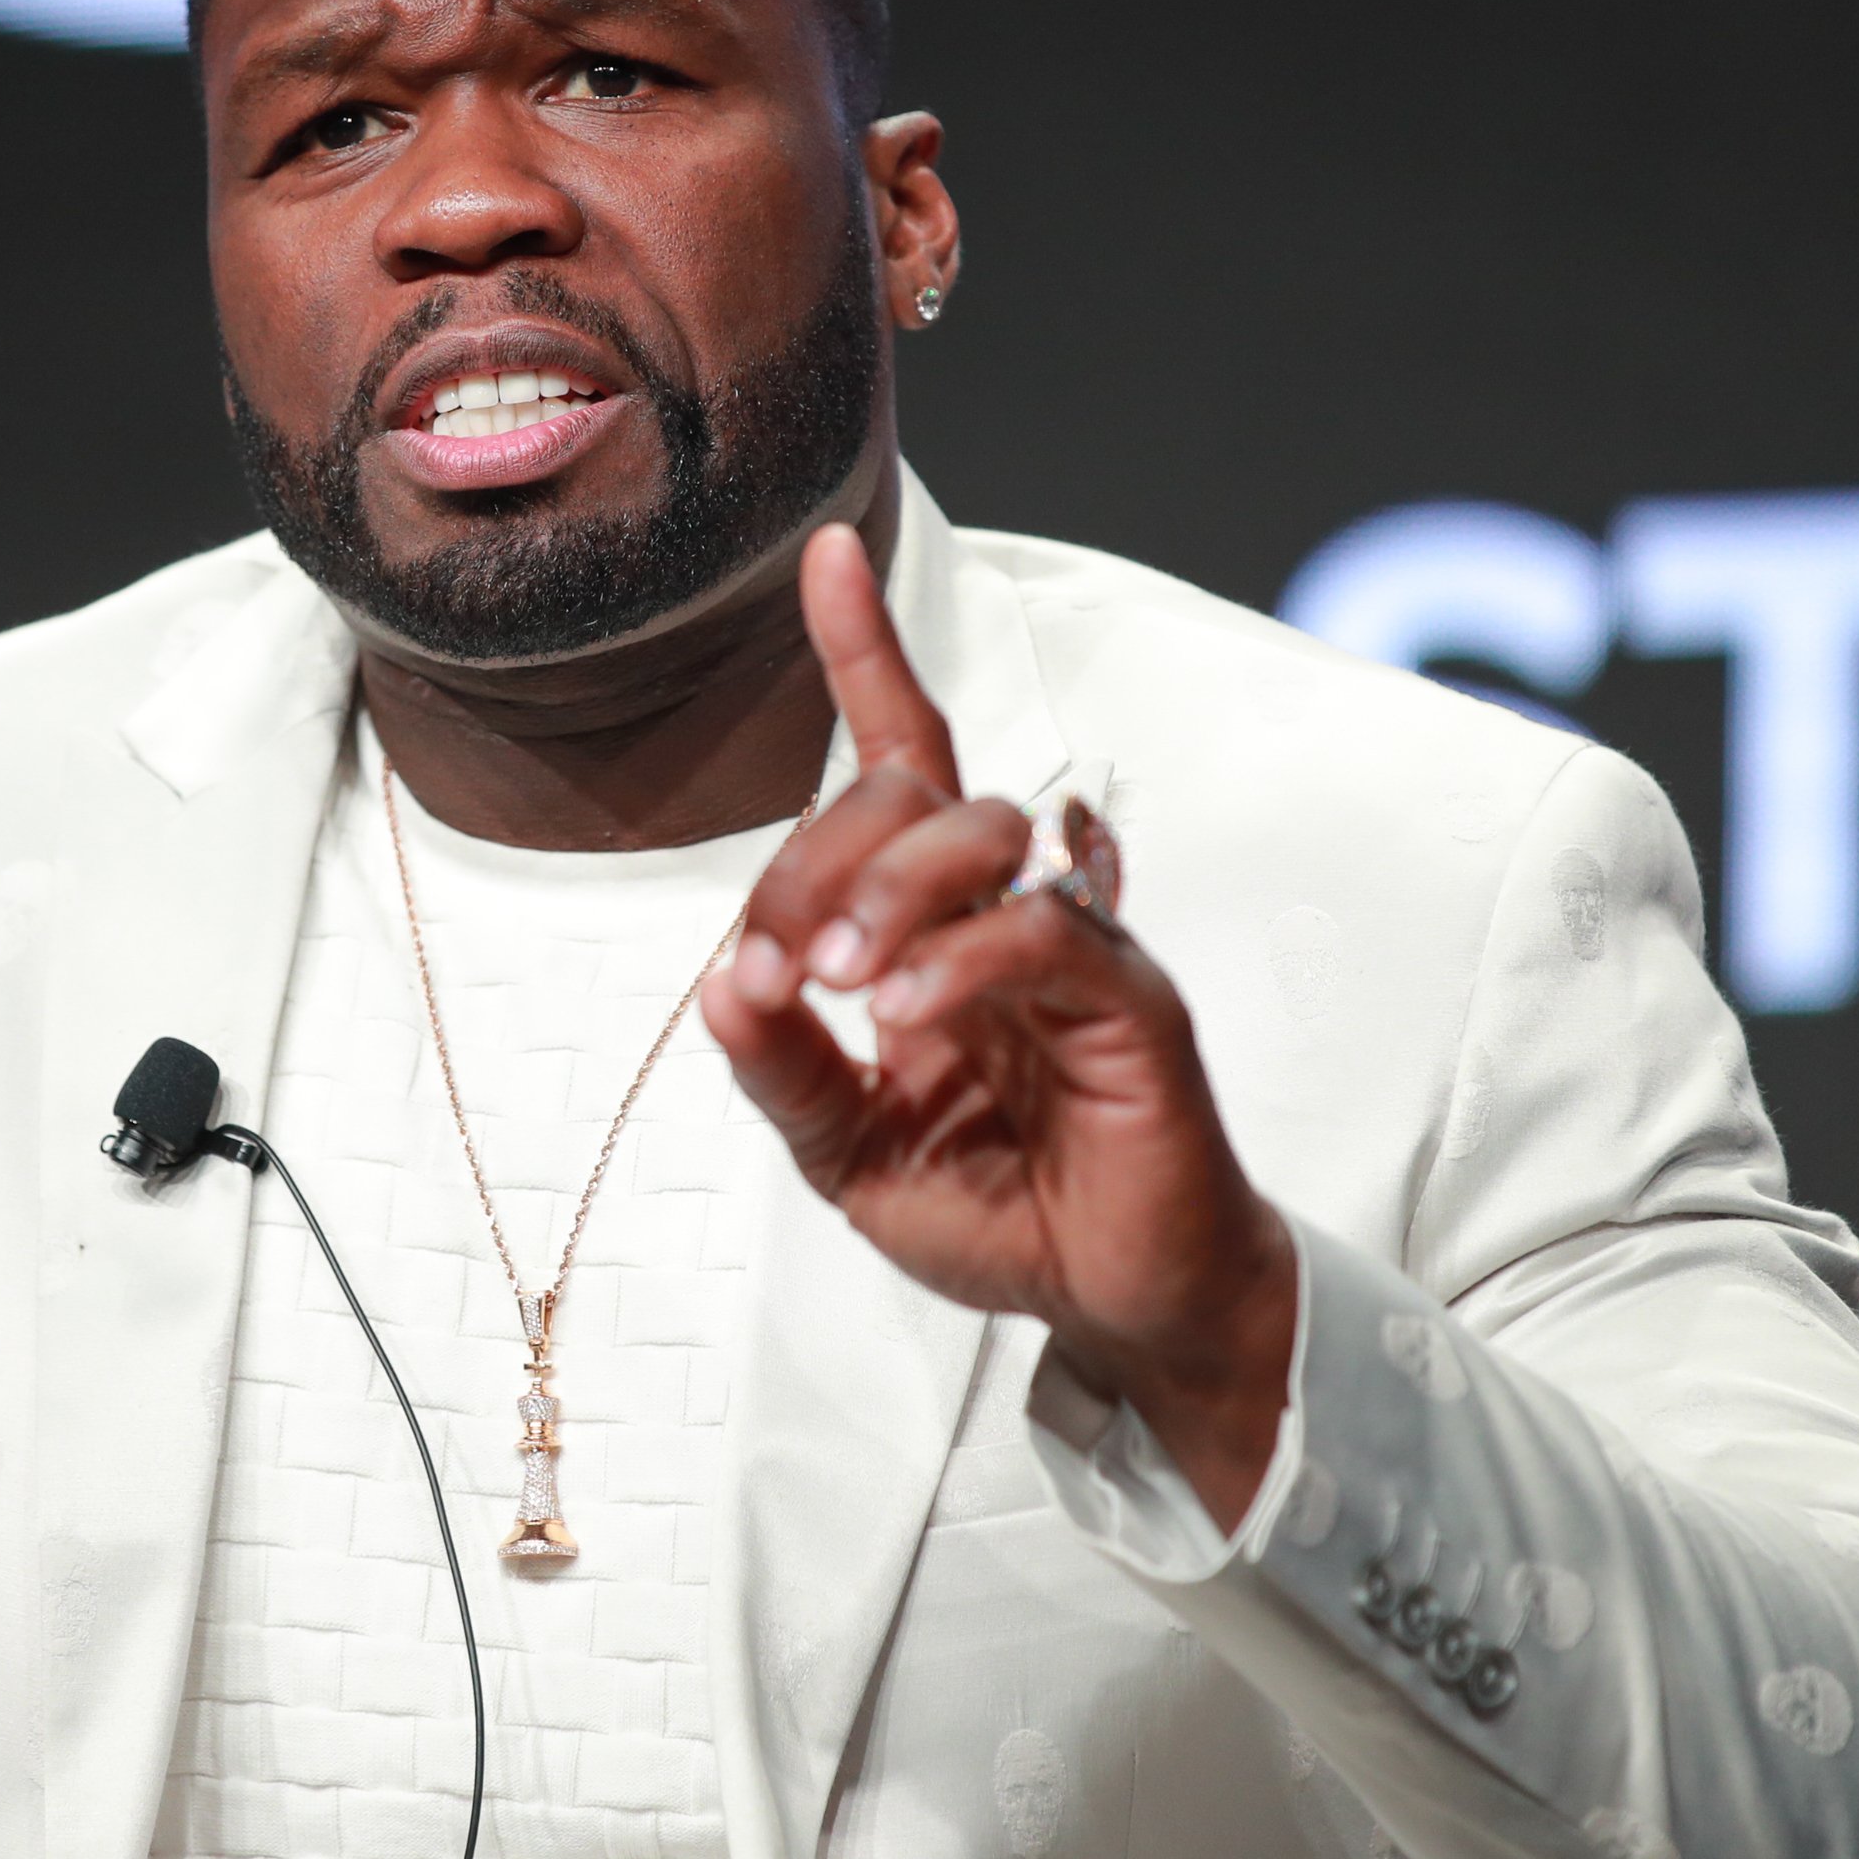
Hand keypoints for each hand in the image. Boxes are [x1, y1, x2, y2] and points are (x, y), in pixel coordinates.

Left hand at [698, 525, 1296, 1526]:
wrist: (1114, 1302)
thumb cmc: (1000, 1207)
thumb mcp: (847, 1149)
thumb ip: (783, 1067)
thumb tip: (724, 980)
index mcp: (937, 925)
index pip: (900, 762)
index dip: (865, 656)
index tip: (825, 556)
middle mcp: (1010, 909)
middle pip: (915, 795)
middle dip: (822, 859)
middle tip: (791, 966)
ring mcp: (1079, 947)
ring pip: (982, 839)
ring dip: (889, 895)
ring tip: (846, 984)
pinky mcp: (1135, 1006)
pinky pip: (1046, 937)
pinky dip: (962, 962)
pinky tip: (907, 1015)